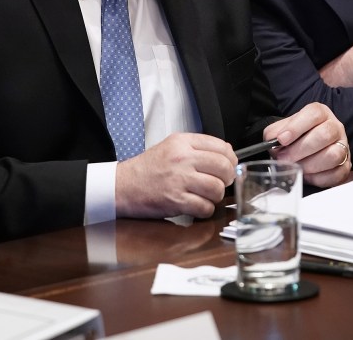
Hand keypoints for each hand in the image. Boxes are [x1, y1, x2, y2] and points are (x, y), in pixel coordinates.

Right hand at [116, 133, 236, 218]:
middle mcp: (182, 158)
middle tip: (221, 183)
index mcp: (182, 142)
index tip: (229, 166)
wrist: (122, 186)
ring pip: (217, 188)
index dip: (230, 159)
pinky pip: (205, 207)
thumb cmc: (147, 168)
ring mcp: (179, 179)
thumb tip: (226, 154)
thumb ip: (197, 147)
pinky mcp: (176, 200)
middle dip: (227, 178)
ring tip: (206, 196)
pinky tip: (197, 206)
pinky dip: (205, 210)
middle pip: (223, 167)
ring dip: (216, 196)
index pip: (221, 147)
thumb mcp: (171, 146)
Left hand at [264, 102, 350, 186]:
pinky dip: (319, 178)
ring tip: (295, 167)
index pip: (313, 114)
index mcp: (320, 113)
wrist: (306, 150)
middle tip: (284, 158)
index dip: (297, 127)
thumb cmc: (295, 138)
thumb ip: (275, 133)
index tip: (282, 139)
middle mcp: (335, 127)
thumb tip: (272, 141)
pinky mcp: (345, 166)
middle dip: (300, 149)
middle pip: (324, 135)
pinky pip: (336, 174)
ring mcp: (343, 146)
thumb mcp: (282, 129)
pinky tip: (307, 175)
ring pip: (333, 155)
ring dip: (310, 165)